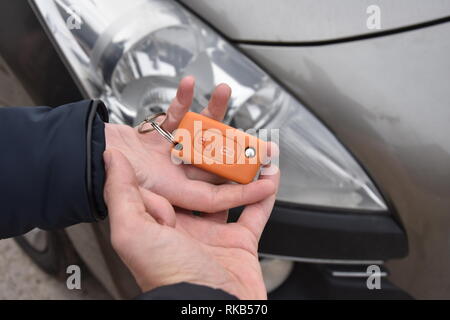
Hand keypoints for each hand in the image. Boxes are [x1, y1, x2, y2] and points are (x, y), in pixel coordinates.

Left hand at [103, 149, 279, 299]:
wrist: (210, 309)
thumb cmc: (167, 276)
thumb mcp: (133, 233)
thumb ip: (121, 194)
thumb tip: (112, 159)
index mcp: (161, 221)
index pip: (169, 178)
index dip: (177, 154)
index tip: (186, 130)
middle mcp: (187, 226)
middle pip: (204, 182)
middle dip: (214, 158)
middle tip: (222, 135)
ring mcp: (215, 234)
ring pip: (232, 194)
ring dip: (243, 172)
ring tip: (250, 150)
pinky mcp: (240, 243)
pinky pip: (256, 213)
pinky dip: (266, 195)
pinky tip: (270, 178)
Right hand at [105, 76, 274, 215]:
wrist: (73, 160)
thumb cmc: (99, 182)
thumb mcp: (129, 205)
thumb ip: (157, 205)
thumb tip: (186, 198)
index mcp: (173, 197)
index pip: (217, 197)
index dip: (245, 191)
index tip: (269, 182)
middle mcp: (174, 177)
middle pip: (215, 165)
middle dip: (242, 154)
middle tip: (267, 145)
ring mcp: (165, 156)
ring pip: (199, 136)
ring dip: (213, 115)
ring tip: (225, 93)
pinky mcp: (154, 137)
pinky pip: (173, 117)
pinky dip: (180, 101)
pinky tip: (189, 85)